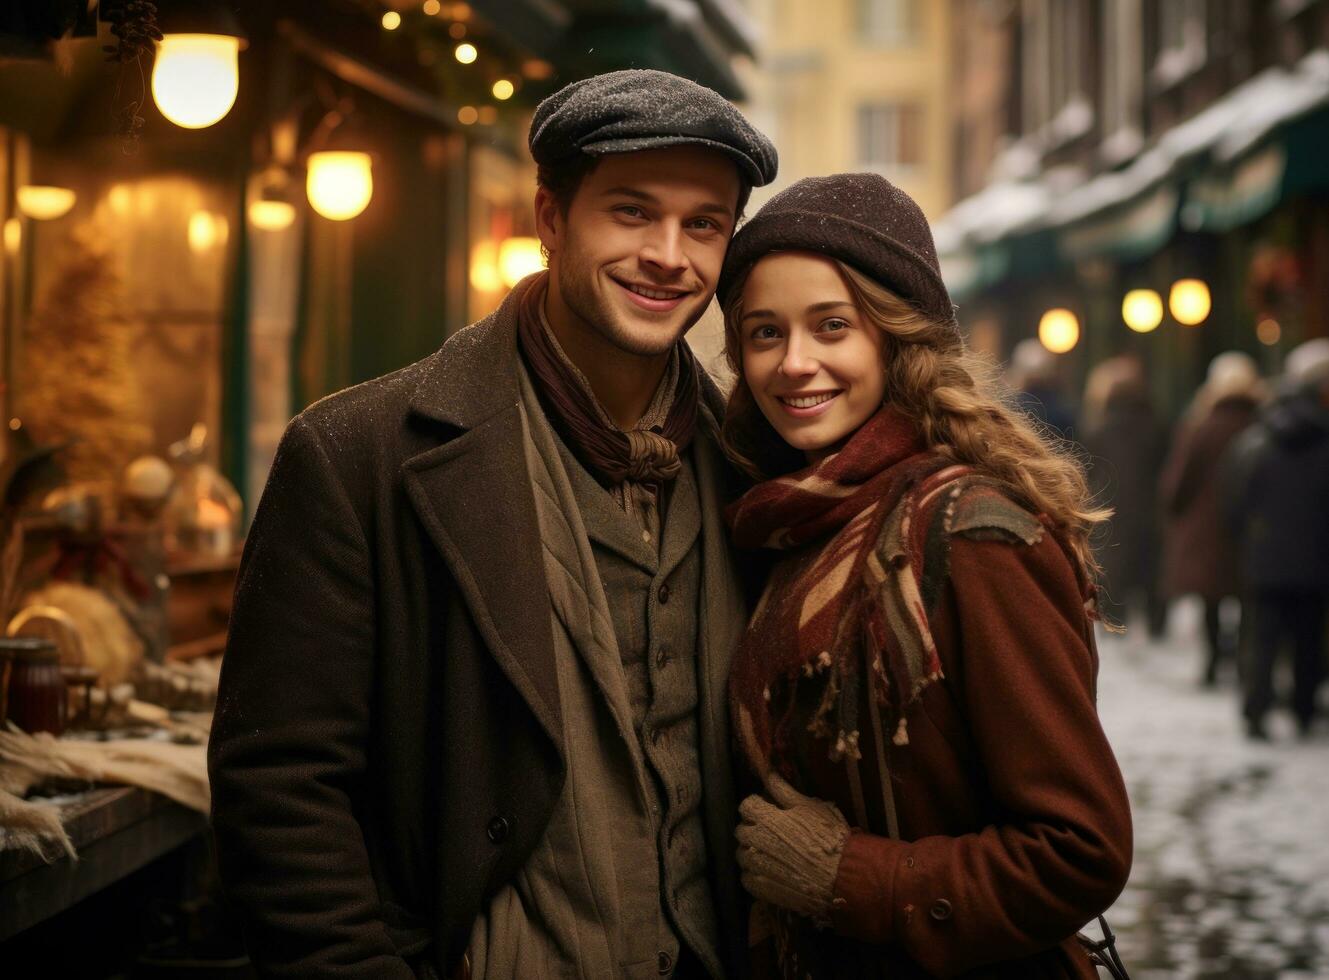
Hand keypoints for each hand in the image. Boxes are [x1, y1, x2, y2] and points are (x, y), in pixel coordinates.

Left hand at [736, 773, 848, 925]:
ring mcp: (756, 865)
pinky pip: (747, 877)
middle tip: (774, 834)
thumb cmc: (828, 838)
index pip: (747, 805)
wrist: (840, 877)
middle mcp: (755, 840)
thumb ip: (783, 791)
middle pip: (741, 830)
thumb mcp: (810, 807)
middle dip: (754, 829)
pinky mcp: (760, 887)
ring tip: (774, 855)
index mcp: (766, 817)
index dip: (758, 806)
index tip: (770, 811)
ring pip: (742, 854)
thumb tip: (767, 772)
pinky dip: (756, 874)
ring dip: (753, 852)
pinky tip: (772, 873)